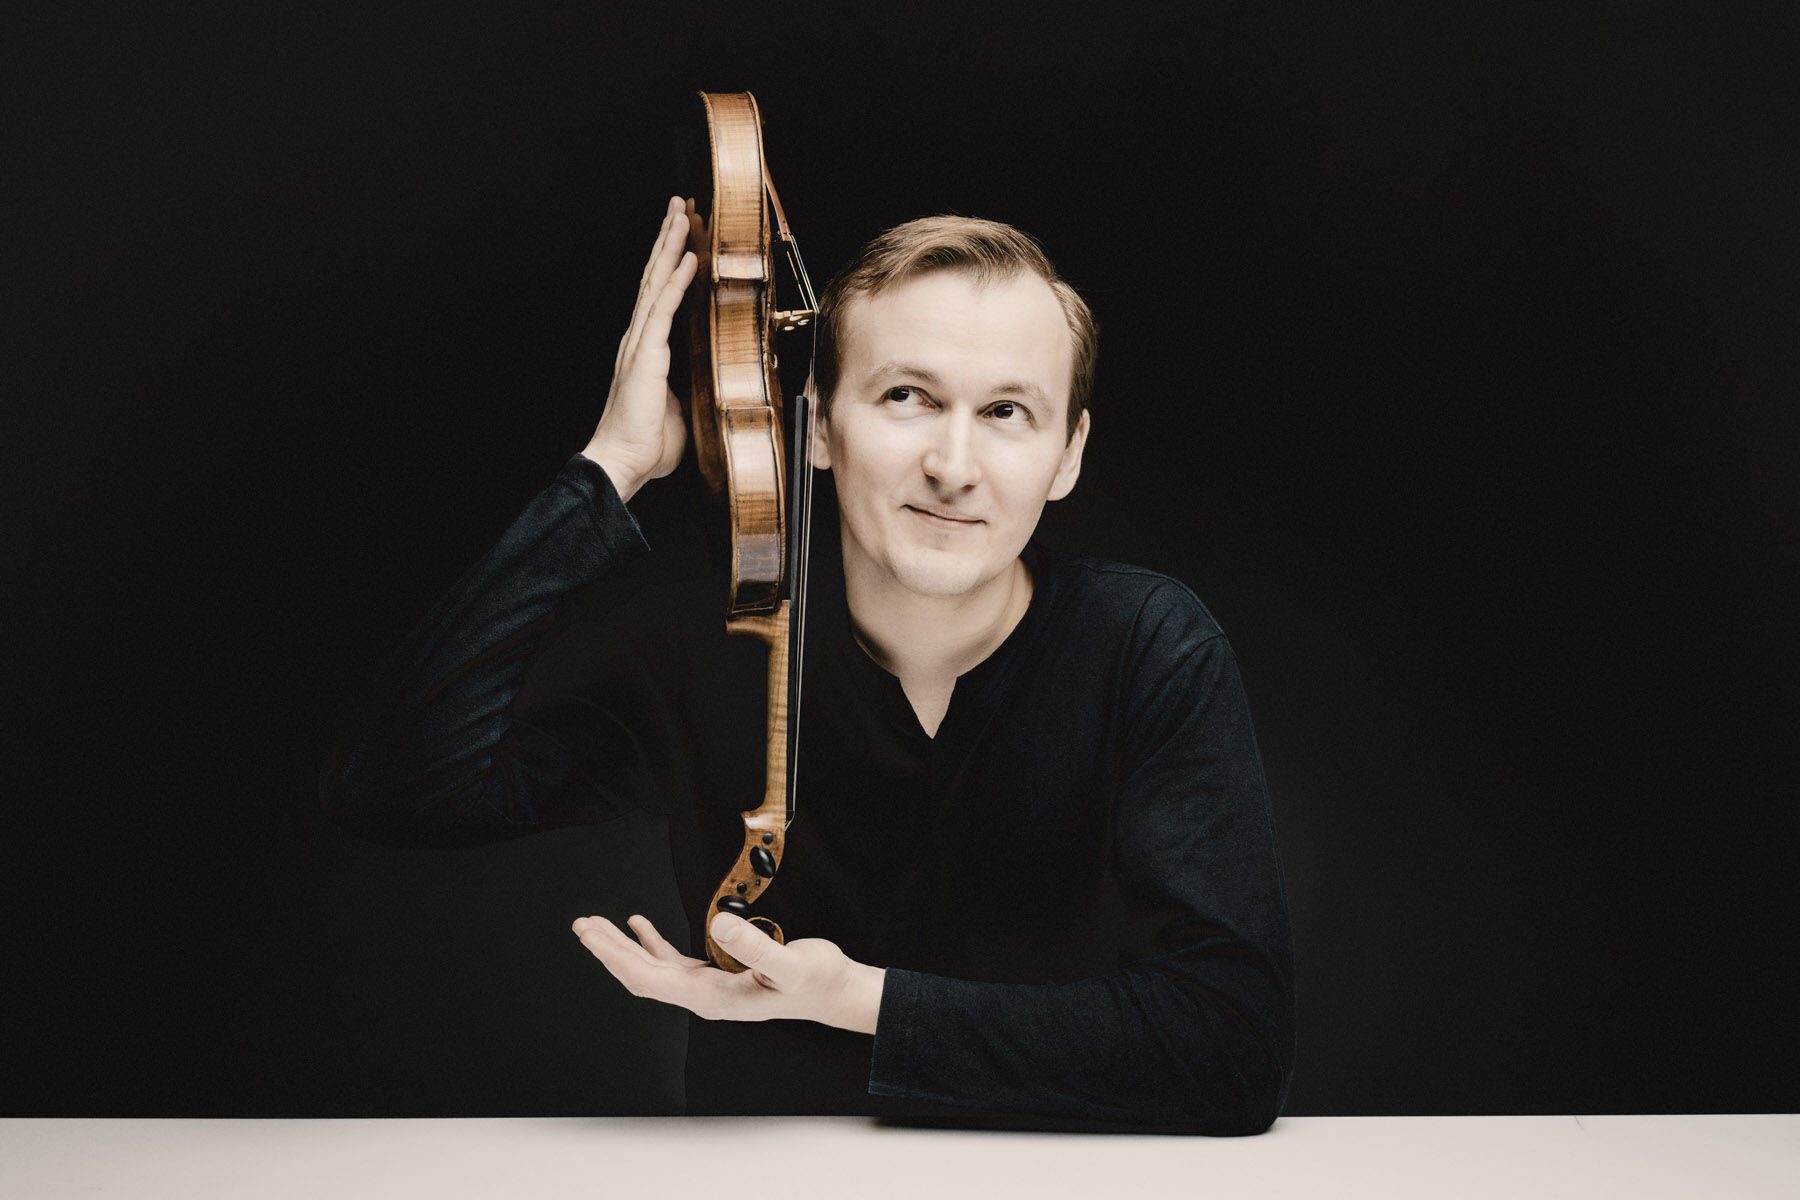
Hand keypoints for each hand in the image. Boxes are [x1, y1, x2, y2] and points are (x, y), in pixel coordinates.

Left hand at [571, 912, 885, 1034]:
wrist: (833, 991)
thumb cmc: (816, 981)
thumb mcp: (789, 962)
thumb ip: (754, 946)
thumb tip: (717, 924)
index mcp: (713, 999)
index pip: (651, 980)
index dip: (618, 958)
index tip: (595, 937)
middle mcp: (703, 997)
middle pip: (642, 976)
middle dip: (609, 950)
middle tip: (583, 926)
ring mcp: (707, 987)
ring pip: (651, 968)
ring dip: (623, 947)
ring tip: (597, 926)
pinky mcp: (717, 974)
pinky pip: (672, 961)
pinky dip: (651, 942)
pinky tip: (639, 925)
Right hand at [581, 196, 698, 501]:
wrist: (622, 462)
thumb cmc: (647, 443)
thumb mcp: (679, 407)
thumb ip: (690, 387)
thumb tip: (708, 383)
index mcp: (646, 349)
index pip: (660, 295)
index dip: (671, 262)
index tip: (684, 235)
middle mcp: (639, 338)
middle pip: (655, 277)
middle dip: (668, 239)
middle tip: (679, 205)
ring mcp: (640, 343)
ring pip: (656, 283)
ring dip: (670, 246)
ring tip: (681, 214)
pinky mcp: (645, 355)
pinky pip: (663, 309)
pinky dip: (676, 281)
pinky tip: (687, 257)